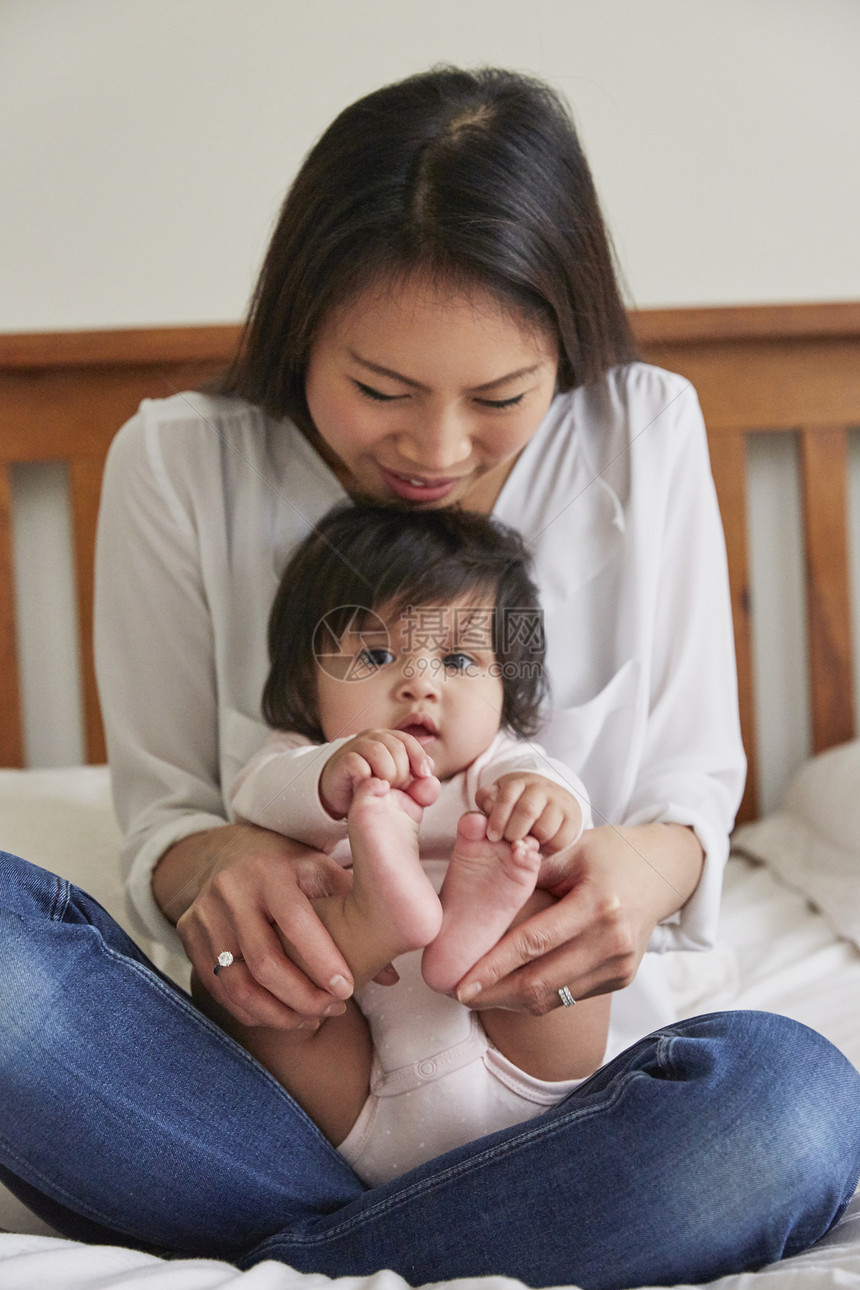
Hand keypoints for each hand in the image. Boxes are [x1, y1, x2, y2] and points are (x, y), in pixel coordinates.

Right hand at [159, 823, 355, 1030]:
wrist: (232, 859)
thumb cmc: (292, 873)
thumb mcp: (322, 875)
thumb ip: (357, 915)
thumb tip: (392, 975)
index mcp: (268, 870)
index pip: (295, 921)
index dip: (322, 960)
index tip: (347, 989)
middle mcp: (230, 890)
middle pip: (264, 961)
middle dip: (303, 996)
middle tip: (335, 1009)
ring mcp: (204, 914)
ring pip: (239, 984)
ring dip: (279, 1012)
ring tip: (313, 1018)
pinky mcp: (189, 936)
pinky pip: (221, 990)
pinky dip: (254, 1012)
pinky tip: (283, 1016)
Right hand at [320, 729, 437, 817]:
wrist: (341, 793)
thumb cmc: (372, 786)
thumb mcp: (398, 785)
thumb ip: (417, 785)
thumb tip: (432, 779)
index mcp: (388, 739)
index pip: (408, 741)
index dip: (419, 757)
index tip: (425, 775)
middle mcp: (373, 737)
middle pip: (397, 747)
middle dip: (402, 771)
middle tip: (397, 787)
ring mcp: (356, 746)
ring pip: (379, 752)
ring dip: (387, 773)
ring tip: (385, 787)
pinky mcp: (343, 760)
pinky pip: (357, 763)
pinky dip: (367, 776)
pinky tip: (370, 786)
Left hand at [455, 822, 703, 1014]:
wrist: (662, 873)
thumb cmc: (608, 854)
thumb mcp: (572, 848)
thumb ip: (530, 867)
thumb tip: (482, 881)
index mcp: (598, 903)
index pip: (535, 942)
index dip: (494, 966)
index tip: (461, 982)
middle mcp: (613, 940)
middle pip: (542, 981)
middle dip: (494, 993)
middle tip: (458, 994)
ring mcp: (621, 965)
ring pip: (554, 998)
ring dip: (511, 1001)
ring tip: (478, 994)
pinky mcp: (622, 979)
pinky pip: (570, 996)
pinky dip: (537, 997)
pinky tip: (509, 990)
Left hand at [475, 772, 582, 851]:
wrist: (552, 798)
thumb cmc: (518, 802)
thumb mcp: (500, 797)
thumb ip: (488, 800)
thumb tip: (486, 804)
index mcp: (521, 782)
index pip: (507, 796)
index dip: (497, 818)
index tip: (492, 836)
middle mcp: (543, 789)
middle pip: (527, 811)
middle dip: (513, 832)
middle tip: (508, 842)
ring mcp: (560, 803)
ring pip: (544, 828)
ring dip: (531, 841)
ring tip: (524, 843)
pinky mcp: (573, 820)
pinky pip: (560, 840)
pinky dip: (548, 848)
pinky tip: (540, 845)